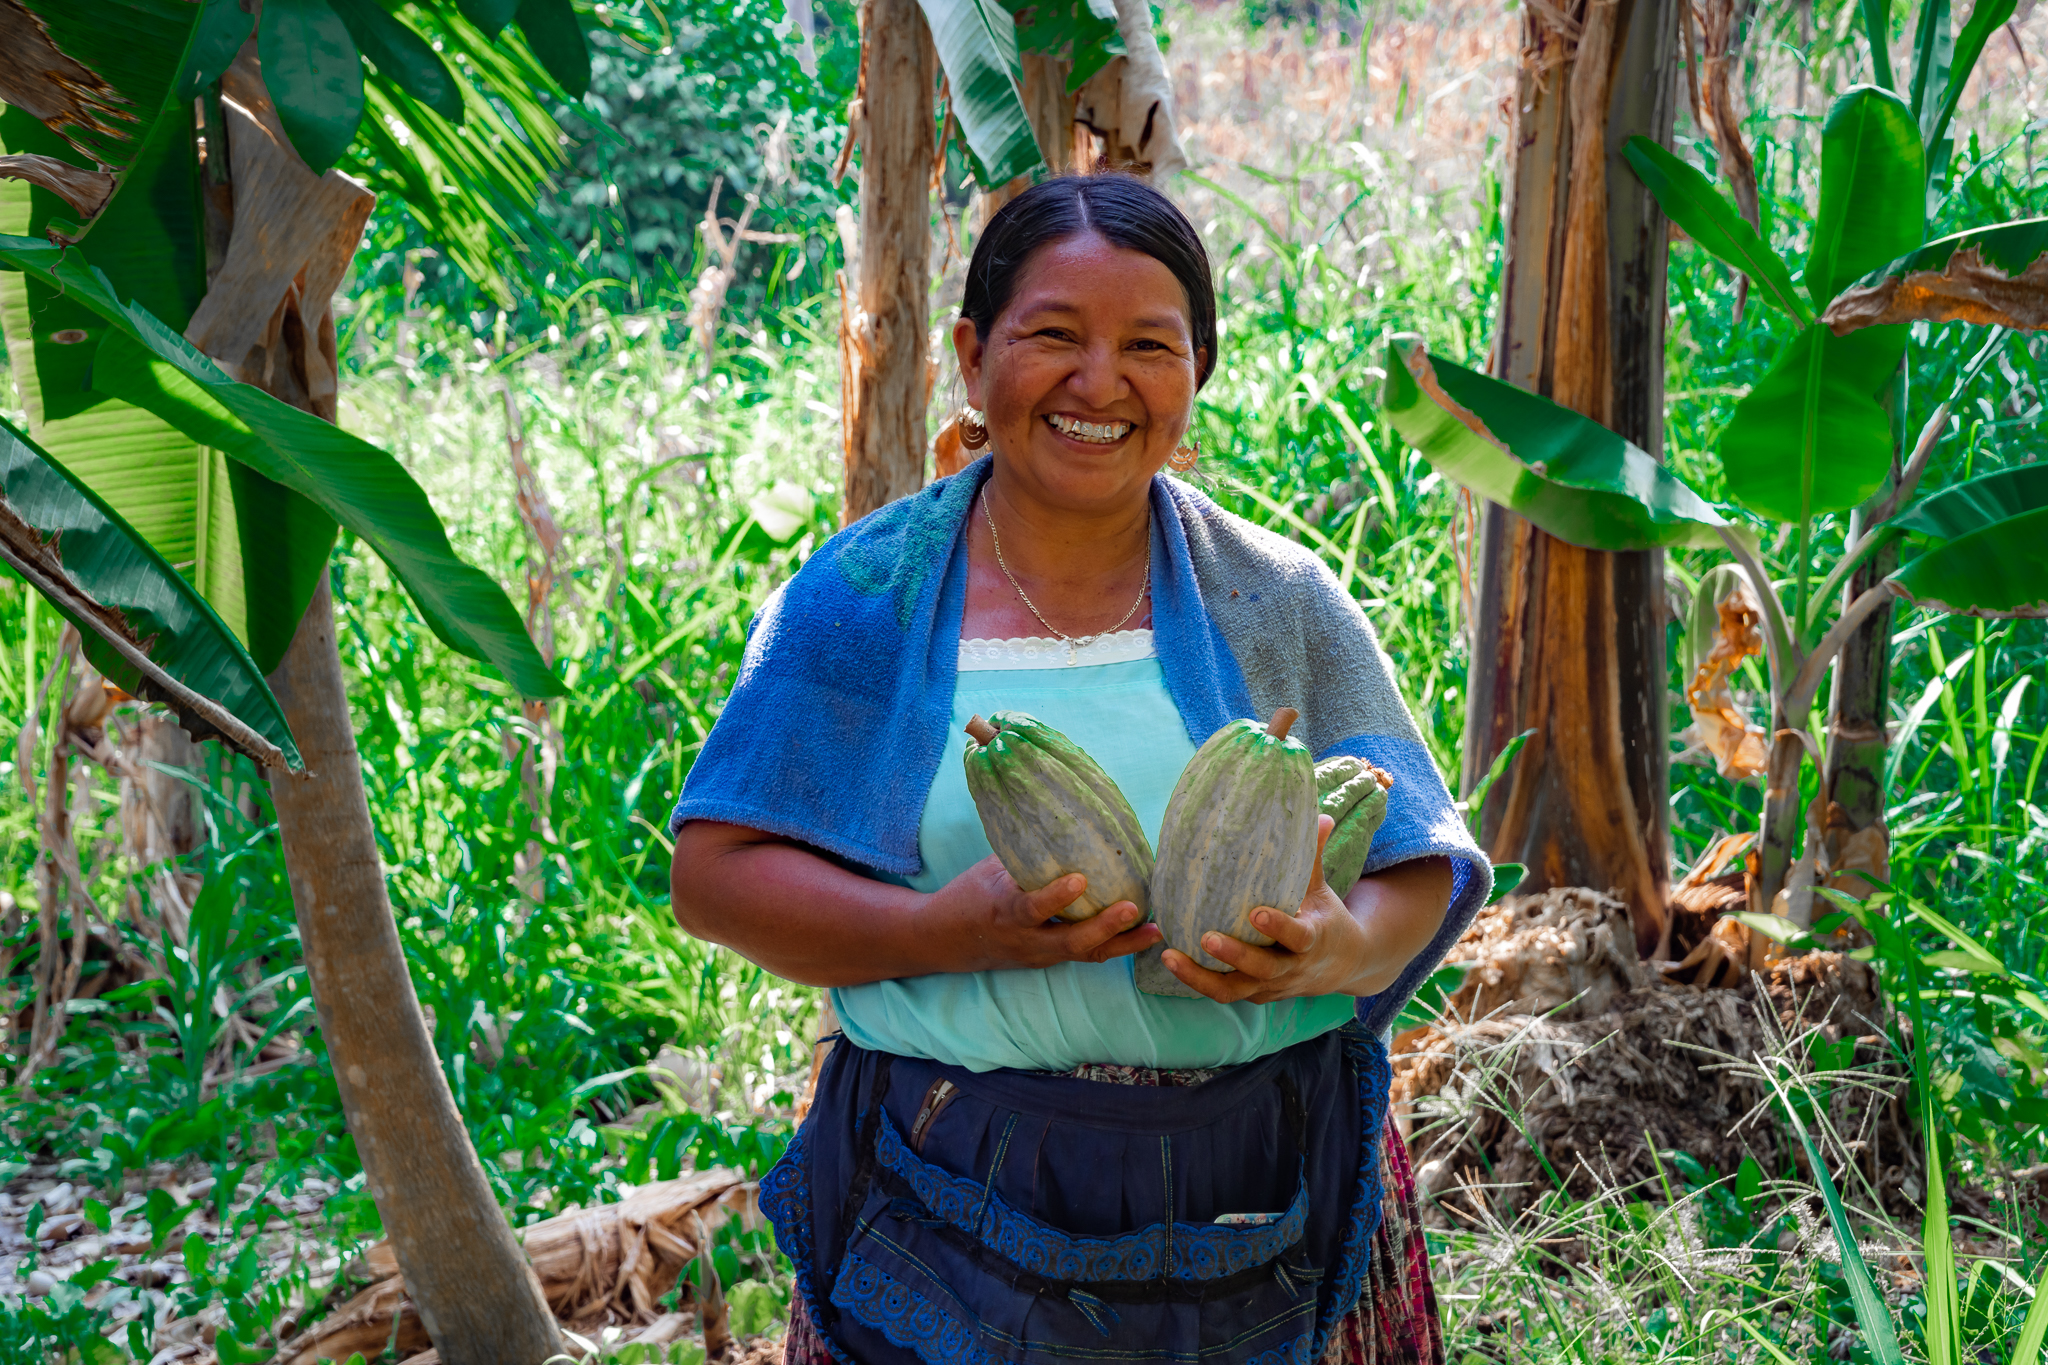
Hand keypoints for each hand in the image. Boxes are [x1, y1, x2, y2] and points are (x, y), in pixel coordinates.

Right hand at [922, 855, 1161, 972]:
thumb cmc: (970, 894)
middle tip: (1133, 909)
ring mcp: (1038, 955)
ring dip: (1122, 944)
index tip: (1080, 880)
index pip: (1031, 908)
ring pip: (1085, 954)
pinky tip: (1142, 935)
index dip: (1055, 897)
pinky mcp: (1048, 961)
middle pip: (1069, 943)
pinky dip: (1113, 946)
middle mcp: (1025, 939)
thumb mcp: (989, 869)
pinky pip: (1084, 955)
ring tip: (1155, 931)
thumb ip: (1024, 854)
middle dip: (1104, 928)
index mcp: (1004, 910)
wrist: (944, 941)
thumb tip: (1060, 818)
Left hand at [1159, 819, 1450, 1003]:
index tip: (1256, 913)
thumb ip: (1314, 855)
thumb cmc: (1325, 916)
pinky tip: (1172, 960)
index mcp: (1314, 939)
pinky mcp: (1255, 994)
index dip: (1278, 928)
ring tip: (1170, 956)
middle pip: (1263, 969)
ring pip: (1235, 990)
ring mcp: (1272, 986)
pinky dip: (1198, 980)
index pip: (1298, 936)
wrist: (1344, 965)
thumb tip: (1319, 813)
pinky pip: (1225, 992)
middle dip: (1234, 956)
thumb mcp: (1322, 888)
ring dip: (1201, 977)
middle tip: (1205, 936)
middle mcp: (1293, 968)